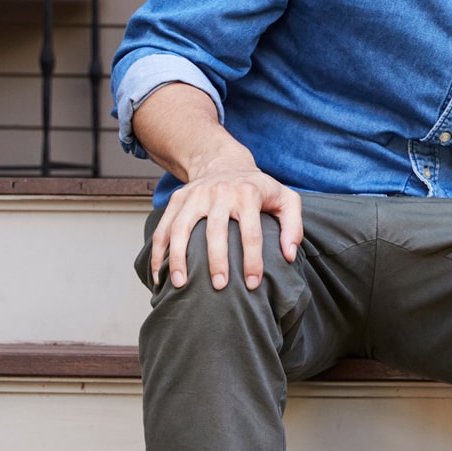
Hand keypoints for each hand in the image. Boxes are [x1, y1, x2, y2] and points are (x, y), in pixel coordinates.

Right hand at [150, 155, 303, 291]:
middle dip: (216, 261)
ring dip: (179, 257)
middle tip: (219, 287)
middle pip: (215, 230)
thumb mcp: (286, 199)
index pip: (251, 233)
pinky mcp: (177, 199)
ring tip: (180, 284)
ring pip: (182, 228)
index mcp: (248, 194)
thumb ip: (293, 226)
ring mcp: (195, 195)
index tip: (252, 284)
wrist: (225, 163)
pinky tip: (159, 273)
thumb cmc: (259, 188)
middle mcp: (220, 192)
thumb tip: (289, 255)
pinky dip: (158, 250)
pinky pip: (164, 227)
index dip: (252, 261)